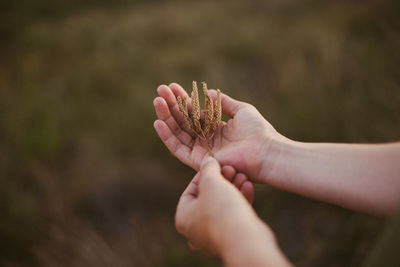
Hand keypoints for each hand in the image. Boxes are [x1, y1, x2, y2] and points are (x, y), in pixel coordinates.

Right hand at [153, 83, 284, 182]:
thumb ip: (223, 102)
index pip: (194, 113)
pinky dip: (167, 136)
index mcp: (216, 128)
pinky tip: (158, 122)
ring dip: (166, 117)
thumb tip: (207, 92)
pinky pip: (178, 149)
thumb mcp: (241, 110)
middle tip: (160, 90)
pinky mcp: (198, 161)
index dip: (182, 100)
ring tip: (157, 101)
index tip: (172, 86)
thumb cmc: (258, 131)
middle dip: (171, 106)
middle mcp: (206, 140)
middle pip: (183, 121)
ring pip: (178, 133)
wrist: (264, 152)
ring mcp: (201, 151)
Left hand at [176, 157, 290, 265]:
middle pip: (208, 197)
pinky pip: (234, 215)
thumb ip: (208, 169)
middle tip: (231, 169)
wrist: (245, 240)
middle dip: (222, 180)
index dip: (204, 174)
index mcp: (184, 217)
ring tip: (243, 175)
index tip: (216, 164)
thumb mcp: (211, 183)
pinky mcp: (232, 237)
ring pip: (222, 205)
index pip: (191, 190)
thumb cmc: (222, 210)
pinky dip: (240, 200)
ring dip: (233, 188)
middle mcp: (196, 229)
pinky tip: (249, 186)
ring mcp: (214, 235)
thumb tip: (207, 160)